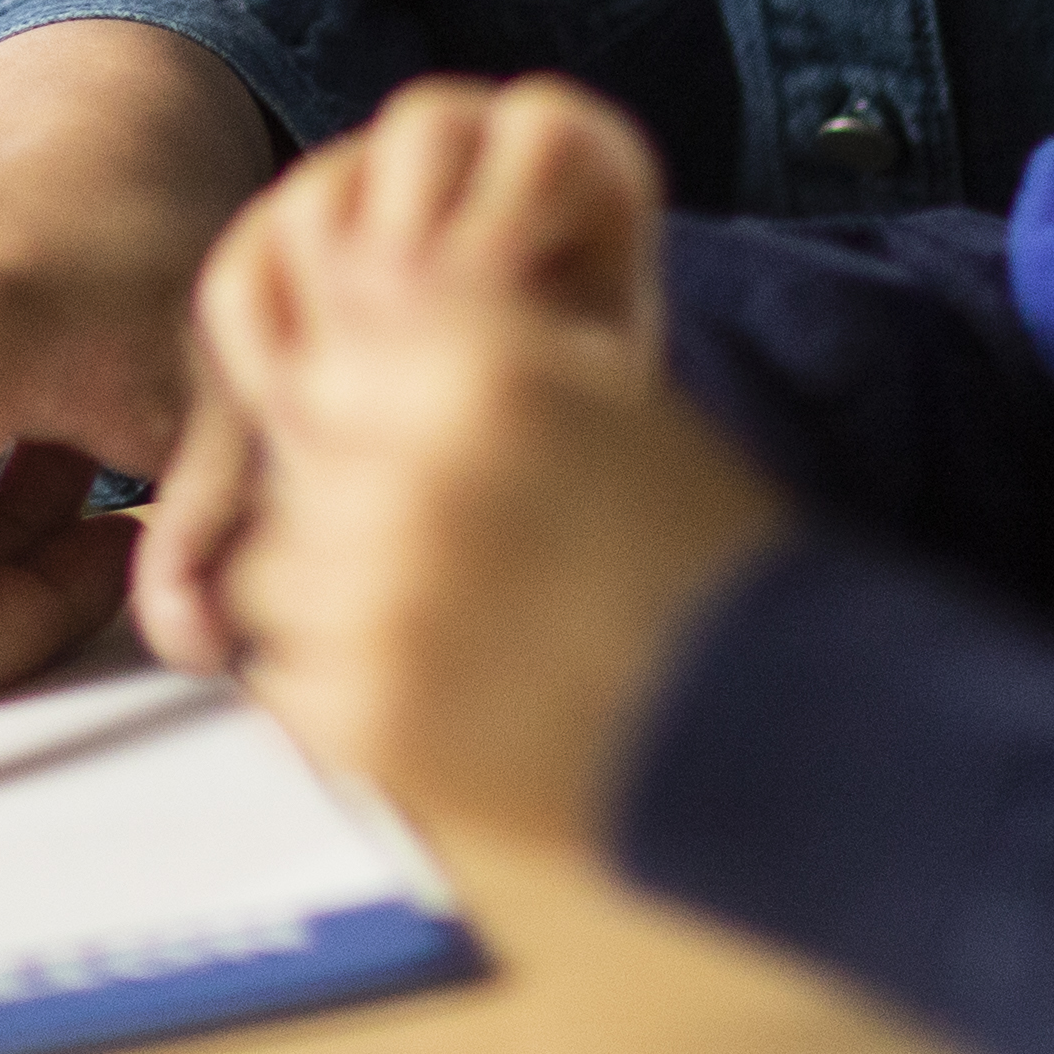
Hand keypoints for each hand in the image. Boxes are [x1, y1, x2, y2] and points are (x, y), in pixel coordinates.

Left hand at [192, 78, 783, 856]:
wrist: (776, 732)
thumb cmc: (699, 560)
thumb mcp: (600, 400)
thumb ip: (471, 357)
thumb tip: (352, 321)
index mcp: (474, 370)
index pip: (339, 357)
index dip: (374, 412)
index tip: (414, 456)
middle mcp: (408, 470)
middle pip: (305, 461)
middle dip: (357, 499)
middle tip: (450, 557)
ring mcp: (373, 600)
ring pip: (277, 569)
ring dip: (337, 591)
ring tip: (448, 628)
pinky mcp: (361, 714)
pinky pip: (289, 677)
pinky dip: (344, 685)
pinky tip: (441, 692)